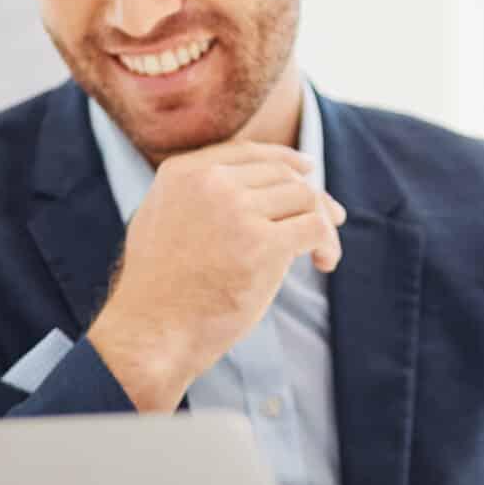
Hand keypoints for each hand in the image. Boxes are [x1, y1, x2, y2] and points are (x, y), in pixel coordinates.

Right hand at [88, 141, 347, 410]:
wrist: (151, 331)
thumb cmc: (158, 289)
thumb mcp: (161, 220)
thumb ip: (195, 195)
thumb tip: (249, 187)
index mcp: (184, 173)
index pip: (249, 153)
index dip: (285, 159)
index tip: (307, 170)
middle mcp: (211, 183)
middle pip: (282, 175)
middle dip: (312, 196)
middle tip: (332, 219)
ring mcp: (237, 212)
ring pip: (305, 198)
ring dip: (324, 223)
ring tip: (324, 252)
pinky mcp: (263, 246)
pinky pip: (315, 228)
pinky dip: (328, 243)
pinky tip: (324, 262)